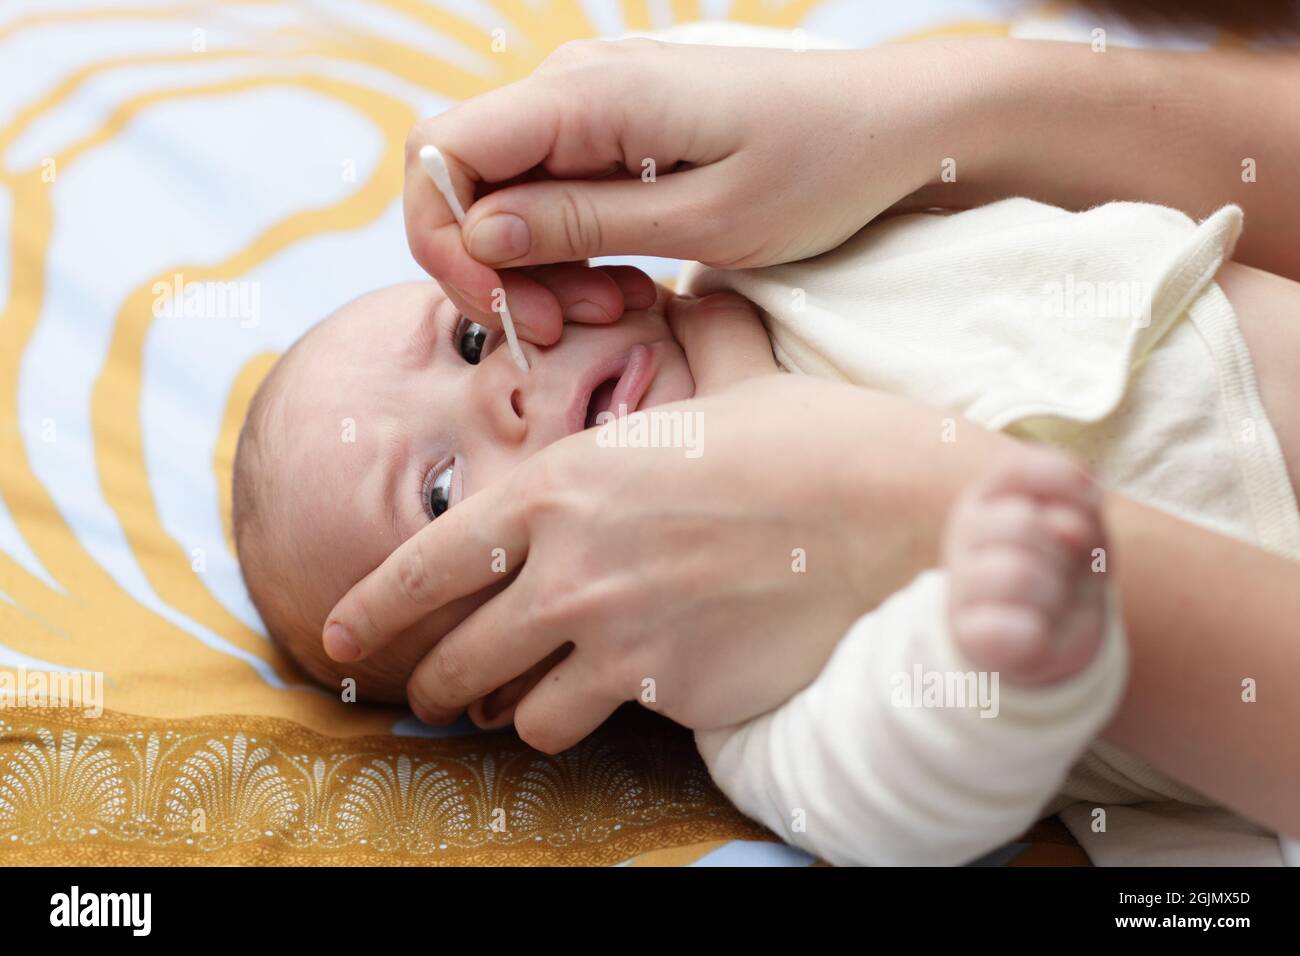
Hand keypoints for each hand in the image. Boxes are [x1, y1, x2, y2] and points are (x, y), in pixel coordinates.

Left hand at [323, 303, 1009, 750]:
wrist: (894, 513)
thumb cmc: (814, 439)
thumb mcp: (731, 374)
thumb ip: (688, 339)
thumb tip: (693, 292)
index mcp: (564, 483)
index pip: (430, 557)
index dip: (374, 606)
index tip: (340, 635)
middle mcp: (569, 564)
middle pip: (457, 654)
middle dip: (435, 678)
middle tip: (437, 689)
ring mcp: (615, 635)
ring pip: (517, 711)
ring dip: (518, 710)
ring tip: (532, 702)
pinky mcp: (668, 691)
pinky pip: (590, 728)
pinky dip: (590, 722)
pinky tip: (614, 704)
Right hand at [403, 37, 981, 333]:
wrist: (894, 128)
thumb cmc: (820, 168)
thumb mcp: (704, 218)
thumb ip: (583, 223)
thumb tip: (480, 233)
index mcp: (588, 96)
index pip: (441, 150)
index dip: (446, 239)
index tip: (508, 311)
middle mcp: (576, 86)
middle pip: (464, 177)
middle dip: (493, 267)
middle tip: (564, 329)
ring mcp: (595, 106)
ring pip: (506, 194)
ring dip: (537, 268)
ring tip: (615, 310)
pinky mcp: (618, 132)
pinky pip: (554, 193)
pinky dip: (571, 250)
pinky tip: (625, 287)